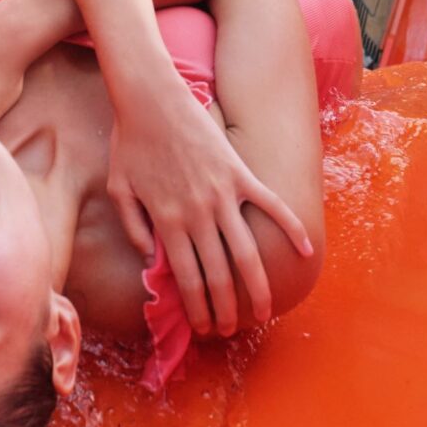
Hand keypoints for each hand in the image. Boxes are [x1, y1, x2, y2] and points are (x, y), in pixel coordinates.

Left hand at [105, 74, 311, 338]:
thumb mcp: (119, 189)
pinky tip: (306, 251)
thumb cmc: (129, 141)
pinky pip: (271, 205)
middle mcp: (198, 212)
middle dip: (226, 308)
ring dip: (257, 286)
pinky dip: (291, 227)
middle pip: (219, 273)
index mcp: (168, 220)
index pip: (187, 278)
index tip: (204, 327)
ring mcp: (223, 192)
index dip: (198, 308)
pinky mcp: (240, 172)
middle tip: (230, 330)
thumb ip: (134, 227)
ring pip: (247, 251)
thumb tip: (150, 259)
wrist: (150, 96)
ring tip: (264, 311)